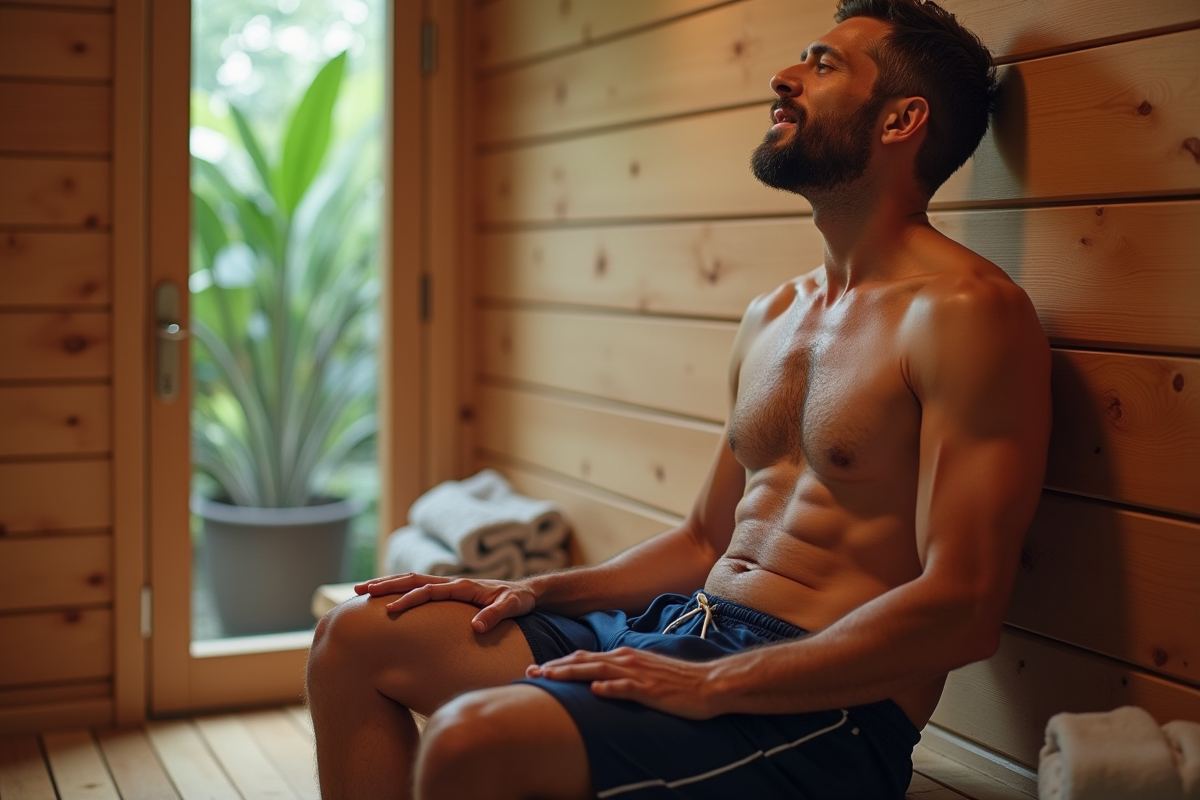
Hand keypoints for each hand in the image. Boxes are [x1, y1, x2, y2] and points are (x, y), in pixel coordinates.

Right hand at [354, 573, 536, 632]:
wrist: (526, 593)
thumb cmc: (520, 600)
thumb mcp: (513, 607)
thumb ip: (496, 615)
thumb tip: (475, 627)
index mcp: (463, 586)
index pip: (429, 591)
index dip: (409, 599)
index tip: (389, 610)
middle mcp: (452, 583)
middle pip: (413, 579)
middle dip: (386, 584)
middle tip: (360, 591)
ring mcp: (449, 587)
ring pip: (412, 581)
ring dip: (388, 584)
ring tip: (362, 591)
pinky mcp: (449, 593)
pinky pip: (419, 589)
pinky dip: (400, 590)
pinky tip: (386, 600)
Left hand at [527, 648, 719, 719]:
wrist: (709, 683)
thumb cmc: (677, 682)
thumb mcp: (644, 673)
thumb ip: (621, 674)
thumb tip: (597, 681)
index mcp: (624, 656)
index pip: (585, 657)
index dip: (559, 663)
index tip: (536, 669)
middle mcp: (627, 660)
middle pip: (584, 661)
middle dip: (555, 667)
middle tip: (529, 672)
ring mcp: (638, 674)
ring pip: (598, 670)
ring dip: (571, 673)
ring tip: (549, 677)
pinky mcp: (651, 690)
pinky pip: (627, 688)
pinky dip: (609, 688)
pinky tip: (595, 690)